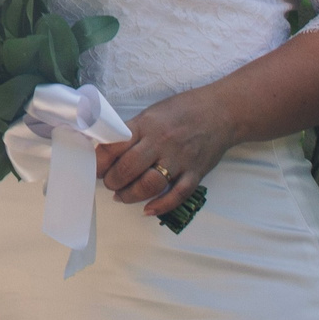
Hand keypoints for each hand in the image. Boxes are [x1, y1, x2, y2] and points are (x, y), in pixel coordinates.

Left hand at [94, 87, 236, 218]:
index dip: (100, 162)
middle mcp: (161, 142)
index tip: (96, 169)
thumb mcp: (153, 112)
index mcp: (146, 125)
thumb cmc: (184, 109)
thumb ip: (133, 130)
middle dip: (113, 181)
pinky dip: (161, 206)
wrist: (223, 111)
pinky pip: (177, 195)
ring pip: (149, 184)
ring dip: (131, 195)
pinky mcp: (195, 173)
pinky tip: (148, 210)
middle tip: (110, 184)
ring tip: (122, 196)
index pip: (115, 146)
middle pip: (128, 168)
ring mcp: (179, 160)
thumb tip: (108, 148)